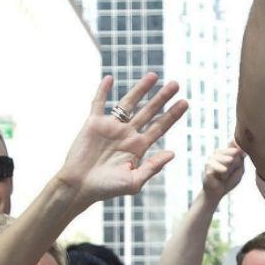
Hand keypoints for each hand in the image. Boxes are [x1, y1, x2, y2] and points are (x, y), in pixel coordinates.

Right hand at [57, 76, 186, 210]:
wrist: (79, 187)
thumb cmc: (106, 189)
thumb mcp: (134, 181)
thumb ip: (152, 166)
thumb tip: (172, 153)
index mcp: (138, 147)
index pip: (160, 127)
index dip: (172, 115)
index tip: (185, 102)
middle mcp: (127, 134)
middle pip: (149, 111)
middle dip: (162, 98)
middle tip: (176, 84)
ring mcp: (111, 127)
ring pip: (128, 103)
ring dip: (140, 89)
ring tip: (154, 75)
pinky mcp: (93, 124)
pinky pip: (98, 103)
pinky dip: (103, 91)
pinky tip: (109, 78)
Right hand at [203, 143, 246, 202]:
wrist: (216, 192)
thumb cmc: (229, 180)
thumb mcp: (239, 169)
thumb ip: (240, 158)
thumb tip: (240, 149)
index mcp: (225, 151)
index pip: (237, 148)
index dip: (239, 158)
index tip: (236, 167)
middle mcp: (217, 152)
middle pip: (235, 154)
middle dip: (235, 166)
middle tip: (228, 173)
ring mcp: (211, 158)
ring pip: (230, 160)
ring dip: (230, 171)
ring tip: (224, 176)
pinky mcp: (208, 166)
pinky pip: (223, 169)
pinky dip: (224, 176)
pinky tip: (220, 178)